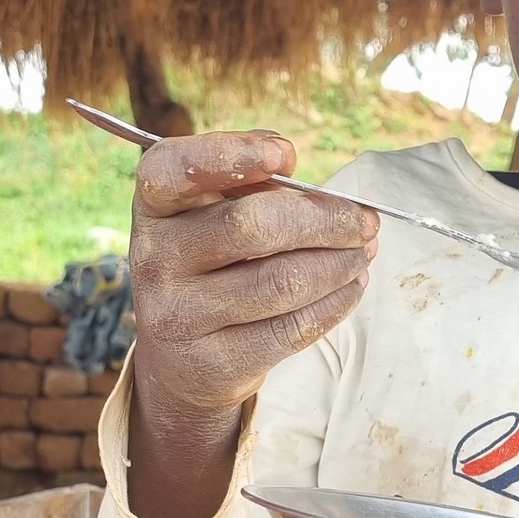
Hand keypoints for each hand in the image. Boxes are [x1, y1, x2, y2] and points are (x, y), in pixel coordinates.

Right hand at [125, 131, 377, 517]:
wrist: (182, 359)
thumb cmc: (212, 261)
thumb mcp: (211, 211)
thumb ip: (246, 176)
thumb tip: (287, 159)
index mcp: (153, 208)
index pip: (170, 171)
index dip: (228, 154)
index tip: (285, 154)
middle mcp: (153, 260)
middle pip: (249, 226)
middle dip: (324, 220)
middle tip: (365, 220)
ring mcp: (178, 317)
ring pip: (280, 281)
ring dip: (339, 263)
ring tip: (363, 252)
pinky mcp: (214, 363)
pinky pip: (290, 329)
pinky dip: (334, 303)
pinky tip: (350, 286)